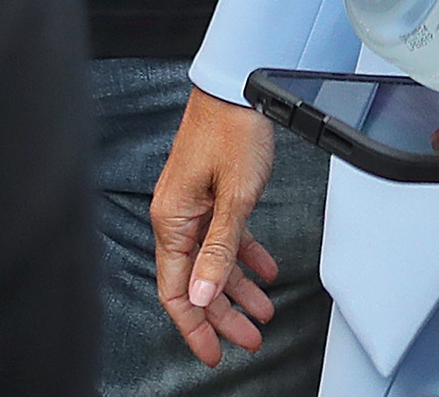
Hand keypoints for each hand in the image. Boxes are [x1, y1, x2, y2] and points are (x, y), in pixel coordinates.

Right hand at [148, 89, 284, 366]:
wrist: (239, 84)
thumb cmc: (233, 129)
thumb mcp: (235, 197)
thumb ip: (220, 250)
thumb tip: (204, 297)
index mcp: (173, 222)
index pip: (178, 291)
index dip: (195, 326)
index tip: (214, 353)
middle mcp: (178, 217)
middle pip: (198, 282)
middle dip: (224, 315)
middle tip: (249, 338)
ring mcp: (195, 204)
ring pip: (215, 261)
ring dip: (239, 288)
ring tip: (264, 312)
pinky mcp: (212, 192)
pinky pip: (226, 235)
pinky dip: (245, 255)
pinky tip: (265, 270)